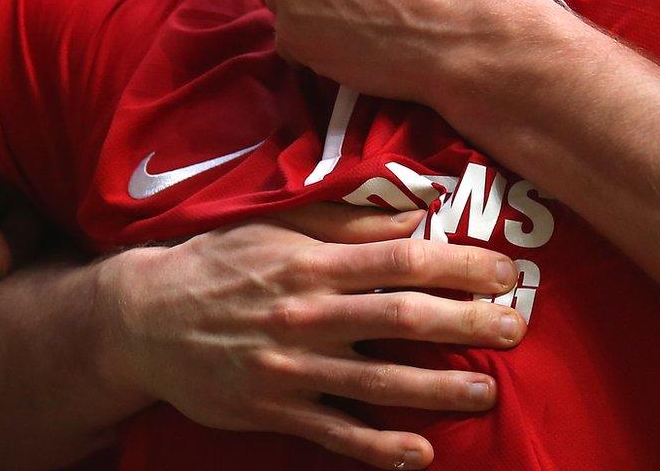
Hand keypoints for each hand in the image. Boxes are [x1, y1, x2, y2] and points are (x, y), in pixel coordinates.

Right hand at [95, 204, 525, 469]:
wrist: (144, 318)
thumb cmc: (221, 261)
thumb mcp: (277, 223)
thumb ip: (347, 220)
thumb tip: (415, 213)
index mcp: (312, 263)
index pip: (401, 259)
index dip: (458, 266)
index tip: (503, 272)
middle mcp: (307, 314)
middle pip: (402, 319)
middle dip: (465, 325)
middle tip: (515, 331)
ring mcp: (290, 368)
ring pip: (378, 382)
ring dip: (437, 389)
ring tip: (485, 394)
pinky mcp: (273, 410)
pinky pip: (335, 433)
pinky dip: (378, 447)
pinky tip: (419, 453)